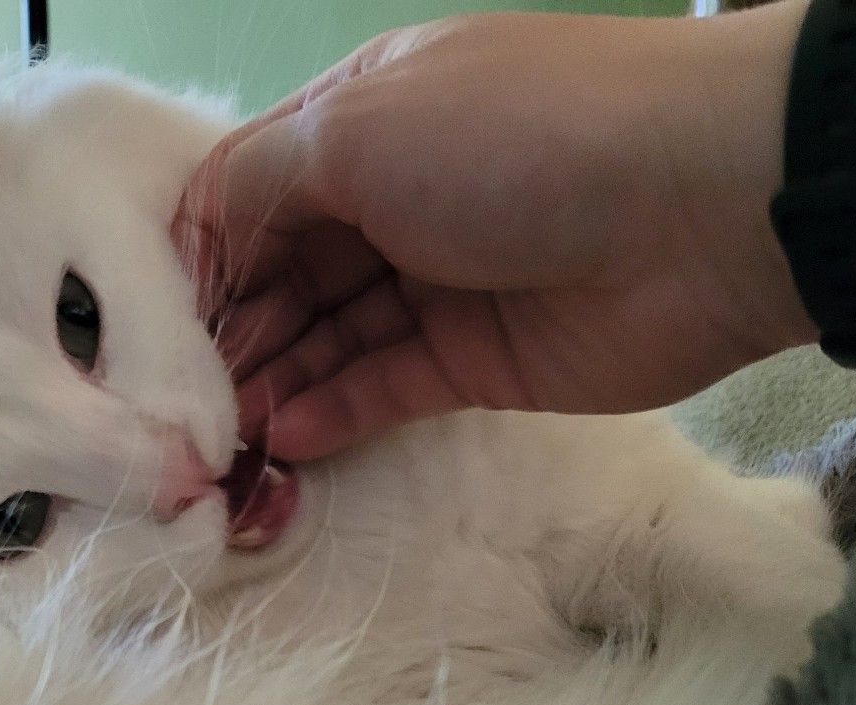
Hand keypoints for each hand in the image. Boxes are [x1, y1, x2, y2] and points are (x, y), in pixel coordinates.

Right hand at [174, 8, 815, 461]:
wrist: (701, 206)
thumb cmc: (515, 139)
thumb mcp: (360, 129)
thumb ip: (262, 188)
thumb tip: (205, 251)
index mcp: (358, 118)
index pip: (249, 192)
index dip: (200, 256)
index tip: (154, 325)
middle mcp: (389, 196)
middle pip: (281, 272)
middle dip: (230, 331)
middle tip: (181, 401)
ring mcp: (434, 281)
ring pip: (326, 337)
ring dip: (272, 380)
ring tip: (223, 433)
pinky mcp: (474, 360)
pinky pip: (381, 388)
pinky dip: (331, 411)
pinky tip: (285, 435)